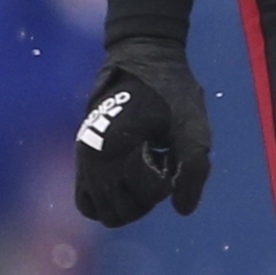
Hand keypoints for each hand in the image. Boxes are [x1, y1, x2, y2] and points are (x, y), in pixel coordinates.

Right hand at [73, 37, 213, 225]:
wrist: (144, 62)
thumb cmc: (172, 95)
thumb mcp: (194, 129)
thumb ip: (193, 171)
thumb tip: (182, 210)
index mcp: (118, 149)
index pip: (146, 195)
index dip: (167, 183)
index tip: (168, 155)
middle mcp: (93, 160)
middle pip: (120, 212)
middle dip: (146, 198)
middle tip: (157, 166)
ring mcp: (83, 161)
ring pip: (102, 212)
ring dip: (127, 202)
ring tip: (144, 173)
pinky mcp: (82, 160)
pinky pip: (85, 200)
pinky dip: (107, 202)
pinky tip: (130, 180)